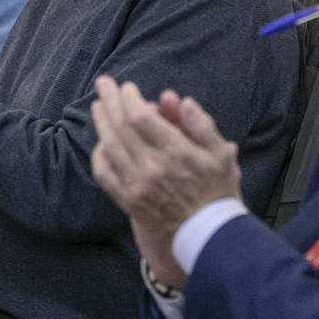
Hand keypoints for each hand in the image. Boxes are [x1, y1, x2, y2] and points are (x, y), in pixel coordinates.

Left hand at [90, 76, 241, 288]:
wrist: (208, 234)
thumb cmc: (217, 190)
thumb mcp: (221, 154)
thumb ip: (202, 125)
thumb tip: (181, 101)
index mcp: (175, 152)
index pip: (141, 117)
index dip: (129, 99)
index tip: (128, 87)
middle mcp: (152, 167)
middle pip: (121, 126)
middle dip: (110, 101)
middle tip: (103, 84)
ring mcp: (136, 185)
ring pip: (110, 146)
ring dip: (101, 123)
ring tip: (98, 106)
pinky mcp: (128, 200)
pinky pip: (104, 174)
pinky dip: (99, 155)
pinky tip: (101, 143)